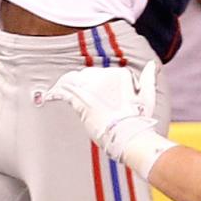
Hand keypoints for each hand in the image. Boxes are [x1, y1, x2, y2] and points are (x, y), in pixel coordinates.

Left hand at [34, 63, 169, 177]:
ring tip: (56, 92)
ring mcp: (91, 88)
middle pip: (84, 76)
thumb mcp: (148, 96)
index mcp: (119, 74)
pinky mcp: (80, 100)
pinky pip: (63, 92)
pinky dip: (54, 93)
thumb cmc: (140, 120)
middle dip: (77, 84)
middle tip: (69, 91)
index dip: (93, 83)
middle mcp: (103, 77)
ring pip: (71, 81)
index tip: (89, 91)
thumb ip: (148, 78)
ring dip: (63, 86)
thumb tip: (152, 65)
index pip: (100, 74)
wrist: (130, 135)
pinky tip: (48, 96)